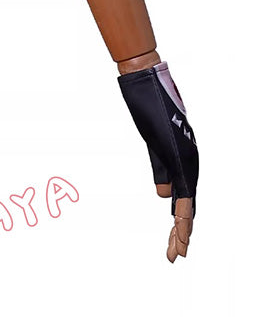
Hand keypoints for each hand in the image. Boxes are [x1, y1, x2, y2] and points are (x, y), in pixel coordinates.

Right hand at [118, 60, 197, 261]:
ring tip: (180, 250)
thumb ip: (161, 168)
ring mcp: (184, 156)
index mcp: (183, 159)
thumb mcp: (155, 143)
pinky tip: (181, 227)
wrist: (145, 80)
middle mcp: (189, 160)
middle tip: (178, 256)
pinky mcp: (175, 151)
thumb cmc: (150, 106)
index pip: (185, 197)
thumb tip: (164, 195)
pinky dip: (182, 211)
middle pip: (189, 204)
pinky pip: (183, 188)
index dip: (181, 220)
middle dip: (183, 232)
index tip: (177, 243)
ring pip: (188, 201)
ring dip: (183, 228)